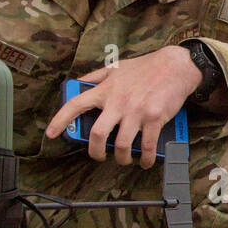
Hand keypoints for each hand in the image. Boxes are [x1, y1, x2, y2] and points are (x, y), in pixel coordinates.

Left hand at [46, 47, 200, 167]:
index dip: (60, 120)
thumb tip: (78, 84)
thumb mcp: (116, 67)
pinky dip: (145, 159)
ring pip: (121, 145)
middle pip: (97, 134)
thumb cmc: (145, 67)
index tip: (51, 133)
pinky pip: (147, 146)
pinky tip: (145, 161)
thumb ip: (95, 76)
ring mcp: (136, 111)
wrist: (175, 66)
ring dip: (122, 159)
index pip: (76, 105)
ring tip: (124, 159)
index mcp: (105, 90)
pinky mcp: (154, 118)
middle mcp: (118, 102)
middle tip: (99, 156)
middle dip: (95, 152)